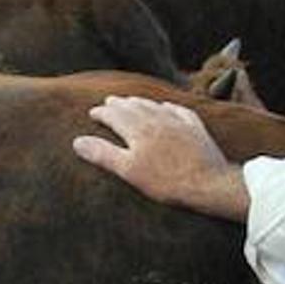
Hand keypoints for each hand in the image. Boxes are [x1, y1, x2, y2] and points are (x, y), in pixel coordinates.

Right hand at [73, 96, 248, 220]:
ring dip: (141, 102)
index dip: (102, 113)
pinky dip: (168, 106)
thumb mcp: (128, 170)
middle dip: (119, 103)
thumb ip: (103, 154)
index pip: (115, 115)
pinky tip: (167, 106)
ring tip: (132, 101)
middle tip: (109, 101)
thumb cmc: (166, 180)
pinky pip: (179, 110)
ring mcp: (178, 122)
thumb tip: (78, 141)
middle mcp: (157, 119)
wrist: (207, 182)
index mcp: (138, 129)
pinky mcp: (195, 128)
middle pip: (134, 106)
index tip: (93, 112)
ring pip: (155, 105)